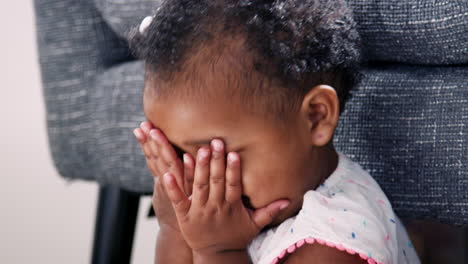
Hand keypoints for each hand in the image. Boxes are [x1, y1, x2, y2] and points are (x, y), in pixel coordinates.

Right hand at [133, 121, 195, 231]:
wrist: (181, 234)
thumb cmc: (176, 210)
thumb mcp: (166, 190)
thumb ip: (164, 172)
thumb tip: (160, 152)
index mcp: (161, 179)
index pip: (151, 156)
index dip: (145, 142)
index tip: (141, 125)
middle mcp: (166, 183)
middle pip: (156, 159)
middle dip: (151, 142)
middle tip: (146, 125)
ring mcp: (175, 190)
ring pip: (168, 167)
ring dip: (163, 149)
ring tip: (157, 133)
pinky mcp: (188, 198)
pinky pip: (188, 182)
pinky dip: (187, 170)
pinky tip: (187, 156)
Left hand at [162, 139, 289, 255]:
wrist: (216, 255)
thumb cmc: (235, 236)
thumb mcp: (254, 225)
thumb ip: (269, 211)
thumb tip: (288, 200)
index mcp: (231, 207)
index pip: (233, 185)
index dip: (233, 170)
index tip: (234, 154)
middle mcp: (215, 207)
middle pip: (215, 182)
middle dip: (215, 162)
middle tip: (215, 142)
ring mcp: (198, 211)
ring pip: (198, 186)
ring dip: (197, 168)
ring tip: (197, 150)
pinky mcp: (184, 215)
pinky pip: (178, 200)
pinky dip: (173, 187)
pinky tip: (167, 174)